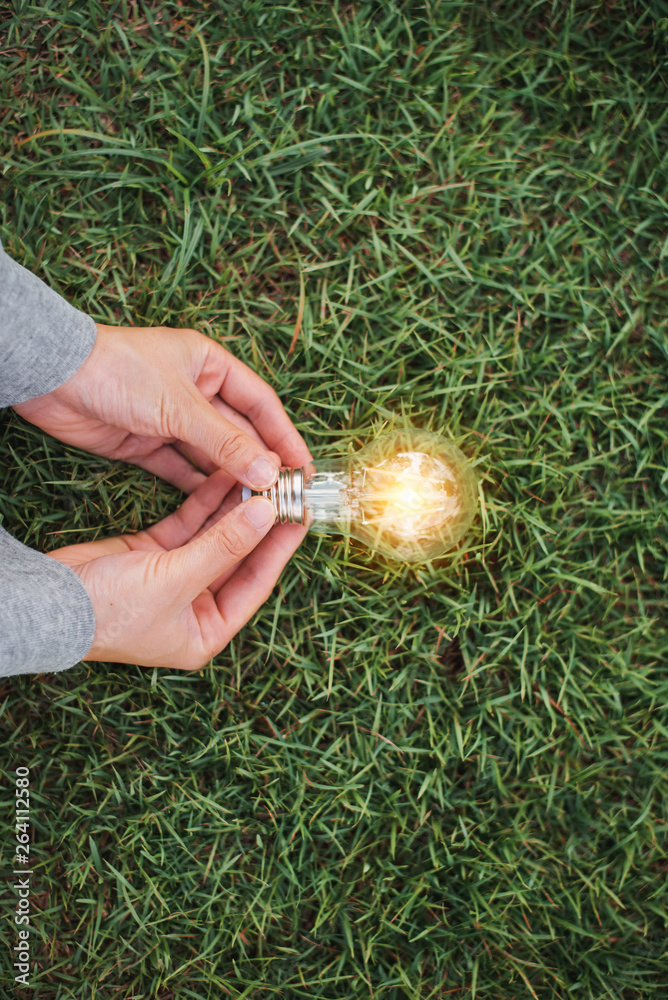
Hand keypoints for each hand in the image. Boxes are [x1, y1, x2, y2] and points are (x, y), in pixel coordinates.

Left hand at [13, 324, 310, 492]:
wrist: (52, 377)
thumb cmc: (118, 371)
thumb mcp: (180, 406)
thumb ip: (226, 442)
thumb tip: (268, 472)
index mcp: (210, 365)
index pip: (260, 404)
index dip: (284, 436)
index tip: (304, 467)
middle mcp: (194, 391)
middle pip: (238, 432)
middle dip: (259, 463)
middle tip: (284, 495)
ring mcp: (169, 418)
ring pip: (211, 454)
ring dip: (231, 478)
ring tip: (256, 507)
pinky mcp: (145, 443)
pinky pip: (179, 469)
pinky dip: (197, 486)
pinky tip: (217, 509)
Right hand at [49, 471, 305, 668]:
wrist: (47, 601)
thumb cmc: (109, 611)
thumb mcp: (175, 578)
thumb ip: (223, 545)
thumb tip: (266, 516)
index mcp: (206, 632)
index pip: (256, 584)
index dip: (279, 549)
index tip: (302, 517)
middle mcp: (195, 607)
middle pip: (239, 557)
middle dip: (259, 524)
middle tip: (285, 490)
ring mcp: (174, 578)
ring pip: (215, 537)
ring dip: (235, 508)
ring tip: (259, 476)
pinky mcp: (153, 554)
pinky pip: (189, 525)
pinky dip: (205, 503)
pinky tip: (224, 479)